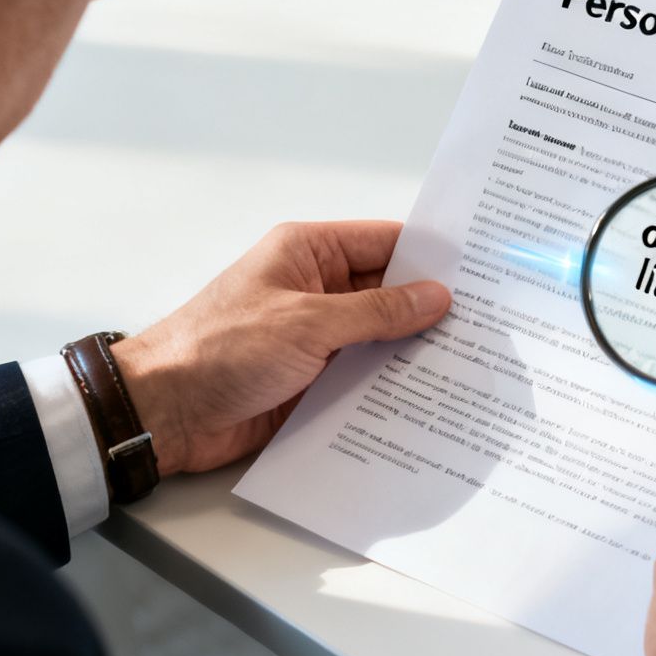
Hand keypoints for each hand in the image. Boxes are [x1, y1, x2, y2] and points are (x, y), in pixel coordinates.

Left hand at [110, 221, 449, 474]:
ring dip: (414, 354)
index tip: (482, 271)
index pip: (385, 242)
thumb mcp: (307, 323)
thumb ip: (376, 312)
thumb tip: (434, 297)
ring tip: (473, 366)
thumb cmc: (217, 350)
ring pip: (381, 340)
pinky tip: (429, 400)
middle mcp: (315, 290)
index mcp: (308, 253)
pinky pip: (363, 379)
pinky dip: (391, 388)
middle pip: (389, 293)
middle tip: (490, 326)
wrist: (164, 413)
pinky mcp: (312, 381)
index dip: (432, 256)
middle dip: (432, 310)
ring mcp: (315, 338)